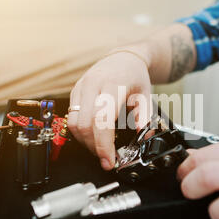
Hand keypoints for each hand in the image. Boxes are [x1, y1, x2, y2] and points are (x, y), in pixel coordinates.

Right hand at [68, 51, 151, 170]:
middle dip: (94, 147)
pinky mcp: (74, 91)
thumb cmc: (135, 76)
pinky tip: (94, 136)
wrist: (124, 57)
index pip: (101, 120)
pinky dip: (81, 132)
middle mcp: (93, 84)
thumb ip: (145, 119)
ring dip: (85, 142)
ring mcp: (81, 87)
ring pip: (73, 123)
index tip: (109, 161)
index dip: (103, 145)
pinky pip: (71, 117)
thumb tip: (143, 138)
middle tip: (107, 158)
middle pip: (84, 125)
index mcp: (113, 84)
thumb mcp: (147, 96)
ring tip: (100, 148)